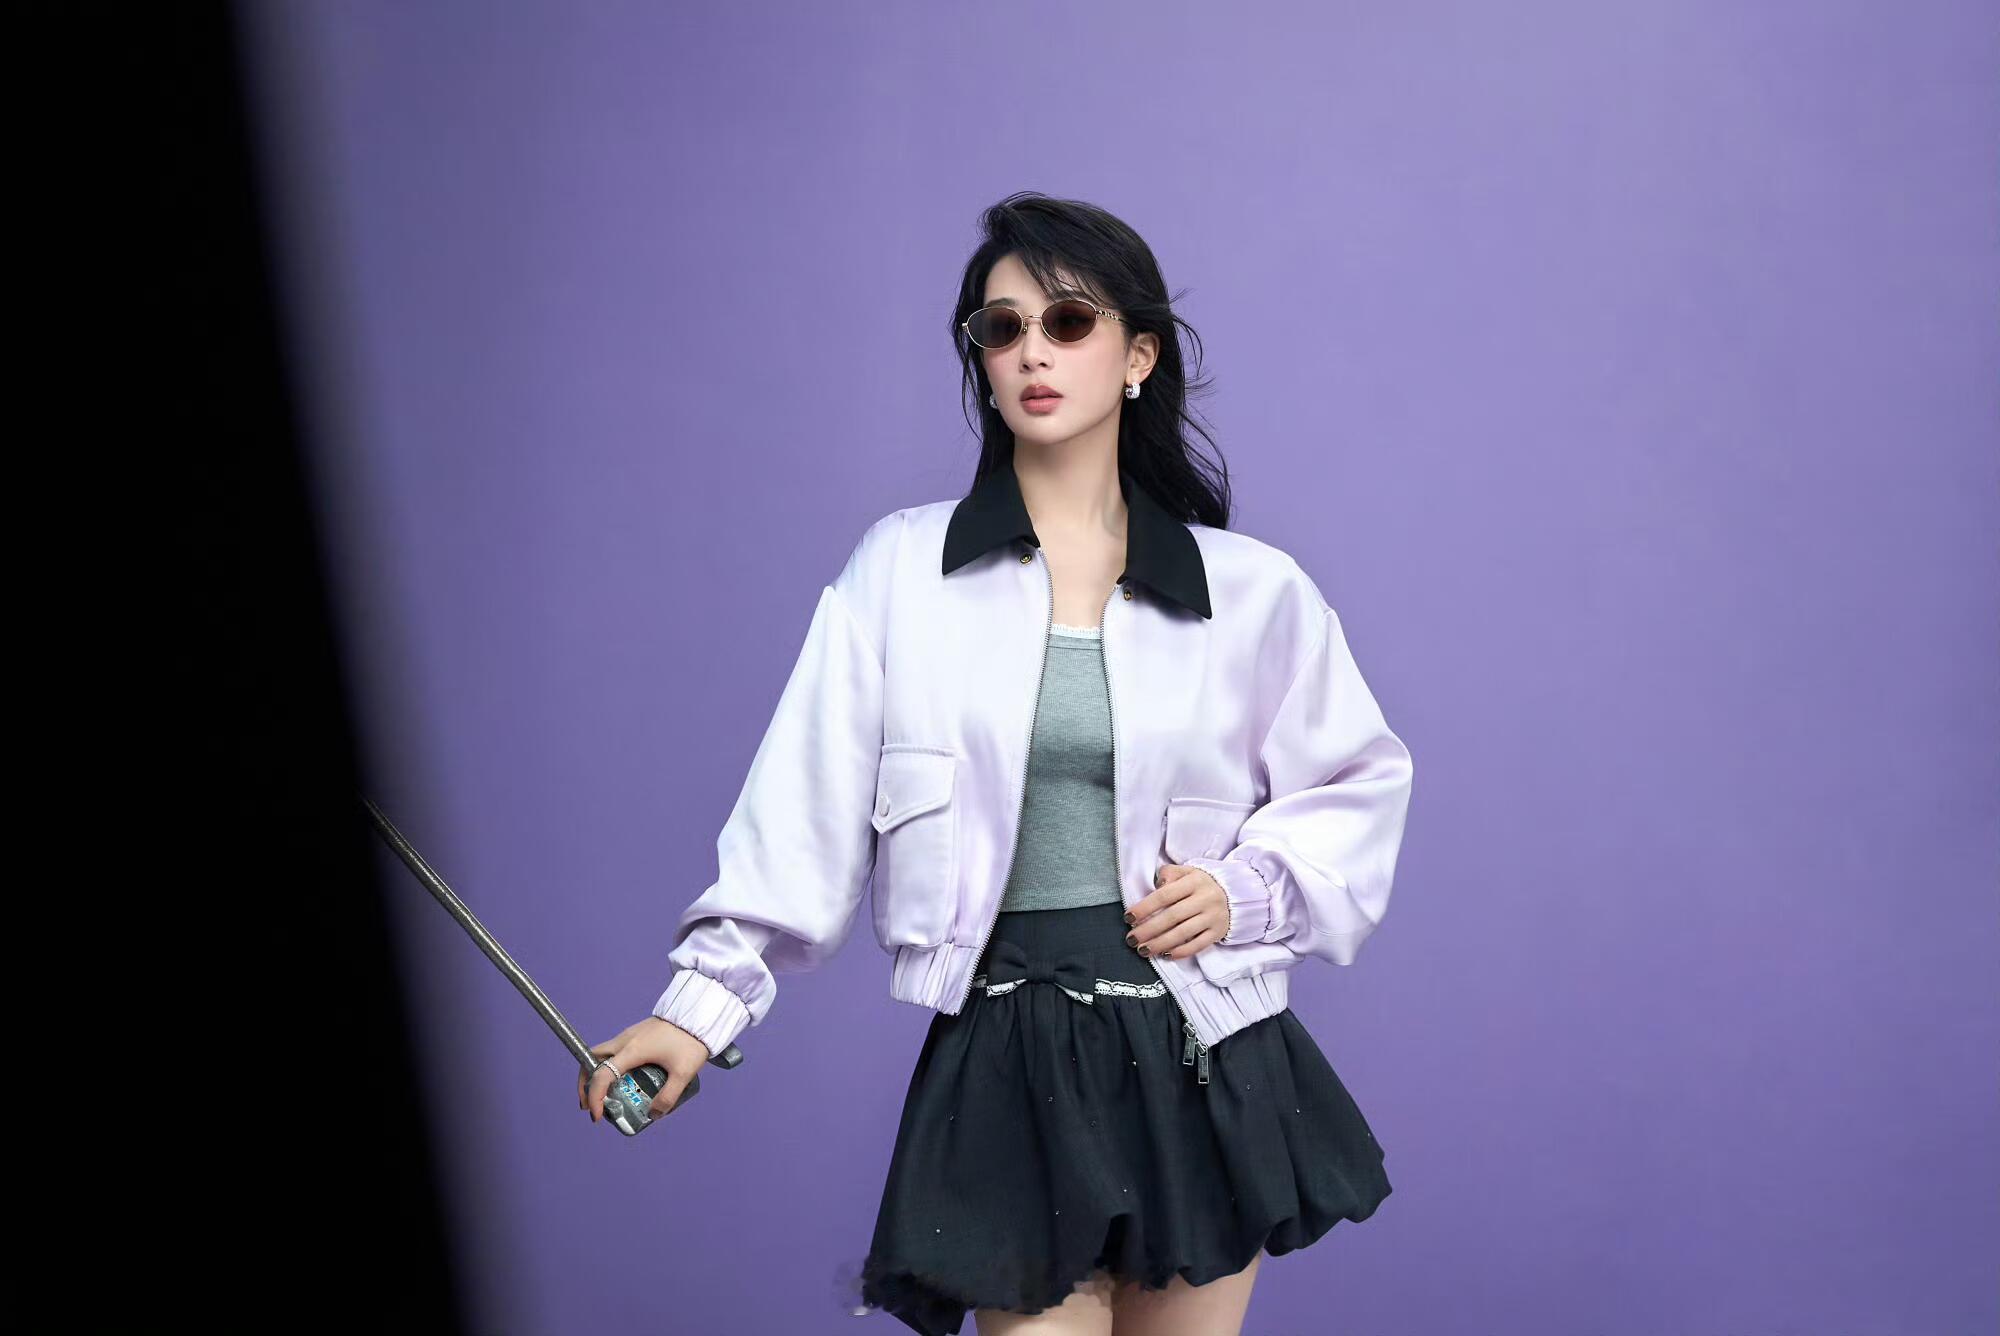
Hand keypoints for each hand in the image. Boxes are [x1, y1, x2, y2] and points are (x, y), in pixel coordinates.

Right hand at [577, 1017, 711, 1122]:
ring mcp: (629, 1036)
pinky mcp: (636, 1034)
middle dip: (585, 1084)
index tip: (596, 1116)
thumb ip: (668, 1097)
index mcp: (632, 1051)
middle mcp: (624, 1041)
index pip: (601, 1076)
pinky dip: (609, 1067)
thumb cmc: (690, 1040)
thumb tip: (654, 1115)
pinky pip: (613, 1052)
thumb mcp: (683, 1073)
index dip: (594, 1098)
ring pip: (600, 1055)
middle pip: (590, 1060)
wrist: (698, 1013)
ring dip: (596, 1075)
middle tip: (589, 1105)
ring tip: (603, 1096)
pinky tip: (622, 1080)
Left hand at [1124, 863, 1227, 960]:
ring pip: (1183, 933)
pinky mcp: (1217, 932)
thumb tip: (1157, 885)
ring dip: (1160, 943)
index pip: (1164, 895)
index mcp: (1194, 881)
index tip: (1129, 918)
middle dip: (1148, 930)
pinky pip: (1197, 945)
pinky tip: (1165, 955)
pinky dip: (1180, 952)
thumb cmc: (1201, 884)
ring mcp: (1212, 917)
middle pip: (1172, 916)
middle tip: (1131, 939)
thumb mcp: (1187, 872)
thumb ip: (1169, 874)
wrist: (1236, 895)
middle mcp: (1205, 899)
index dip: (1145, 908)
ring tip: (1143, 950)